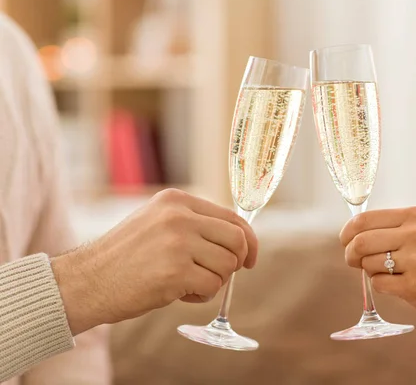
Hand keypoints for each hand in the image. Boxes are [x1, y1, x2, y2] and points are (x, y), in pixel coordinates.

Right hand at [51, 189, 257, 334]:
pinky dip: (202, 296)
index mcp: (176, 201)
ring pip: (228, 265)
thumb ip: (194, 225)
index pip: (232, 217)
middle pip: (237, 240)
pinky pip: (213, 286)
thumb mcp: (157, 224)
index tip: (250, 259)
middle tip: (218, 275)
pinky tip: (178, 293)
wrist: (85, 281)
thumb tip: (239, 239)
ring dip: (214, 281)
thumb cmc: (125, 258)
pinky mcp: (175, 271)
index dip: (248, 240)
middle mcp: (179, 216)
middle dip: (235, 262)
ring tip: (187, 283)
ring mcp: (177, 242)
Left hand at [340, 207, 415, 329]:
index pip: (364, 219)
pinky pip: (379, 284)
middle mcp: (415, 235)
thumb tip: (353, 234)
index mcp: (414, 216)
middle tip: (353, 260)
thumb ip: (394, 227)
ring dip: (369, 270)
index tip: (345, 241)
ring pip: (368, 264)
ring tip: (387, 271)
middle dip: (350, 253)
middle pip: (360, 242)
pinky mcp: (415, 287)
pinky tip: (399, 283)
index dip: (347, 232)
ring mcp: (415, 261)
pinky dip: (381, 284)